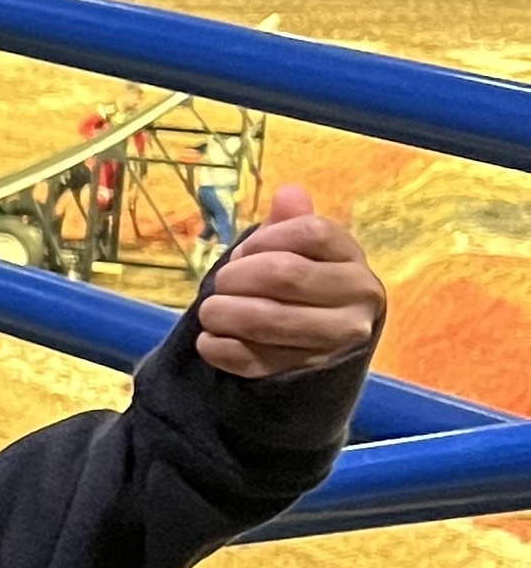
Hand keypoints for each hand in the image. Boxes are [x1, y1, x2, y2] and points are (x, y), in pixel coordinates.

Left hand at [197, 186, 384, 380]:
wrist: (324, 346)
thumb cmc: (305, 287)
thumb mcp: (303, 252)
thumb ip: (292, 223)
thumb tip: (289, 193)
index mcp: (353, 260)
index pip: (312, 233)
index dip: (266, 237)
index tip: (245, 250)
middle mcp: (357, 300)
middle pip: (284, 274)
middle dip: (236, 276)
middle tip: (220, 283)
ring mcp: (335, 341)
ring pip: (267, 319)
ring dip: (223, 312)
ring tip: (210, 311)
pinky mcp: (307, 374)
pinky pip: (253, 360)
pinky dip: (219, 348)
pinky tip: (210, 340)